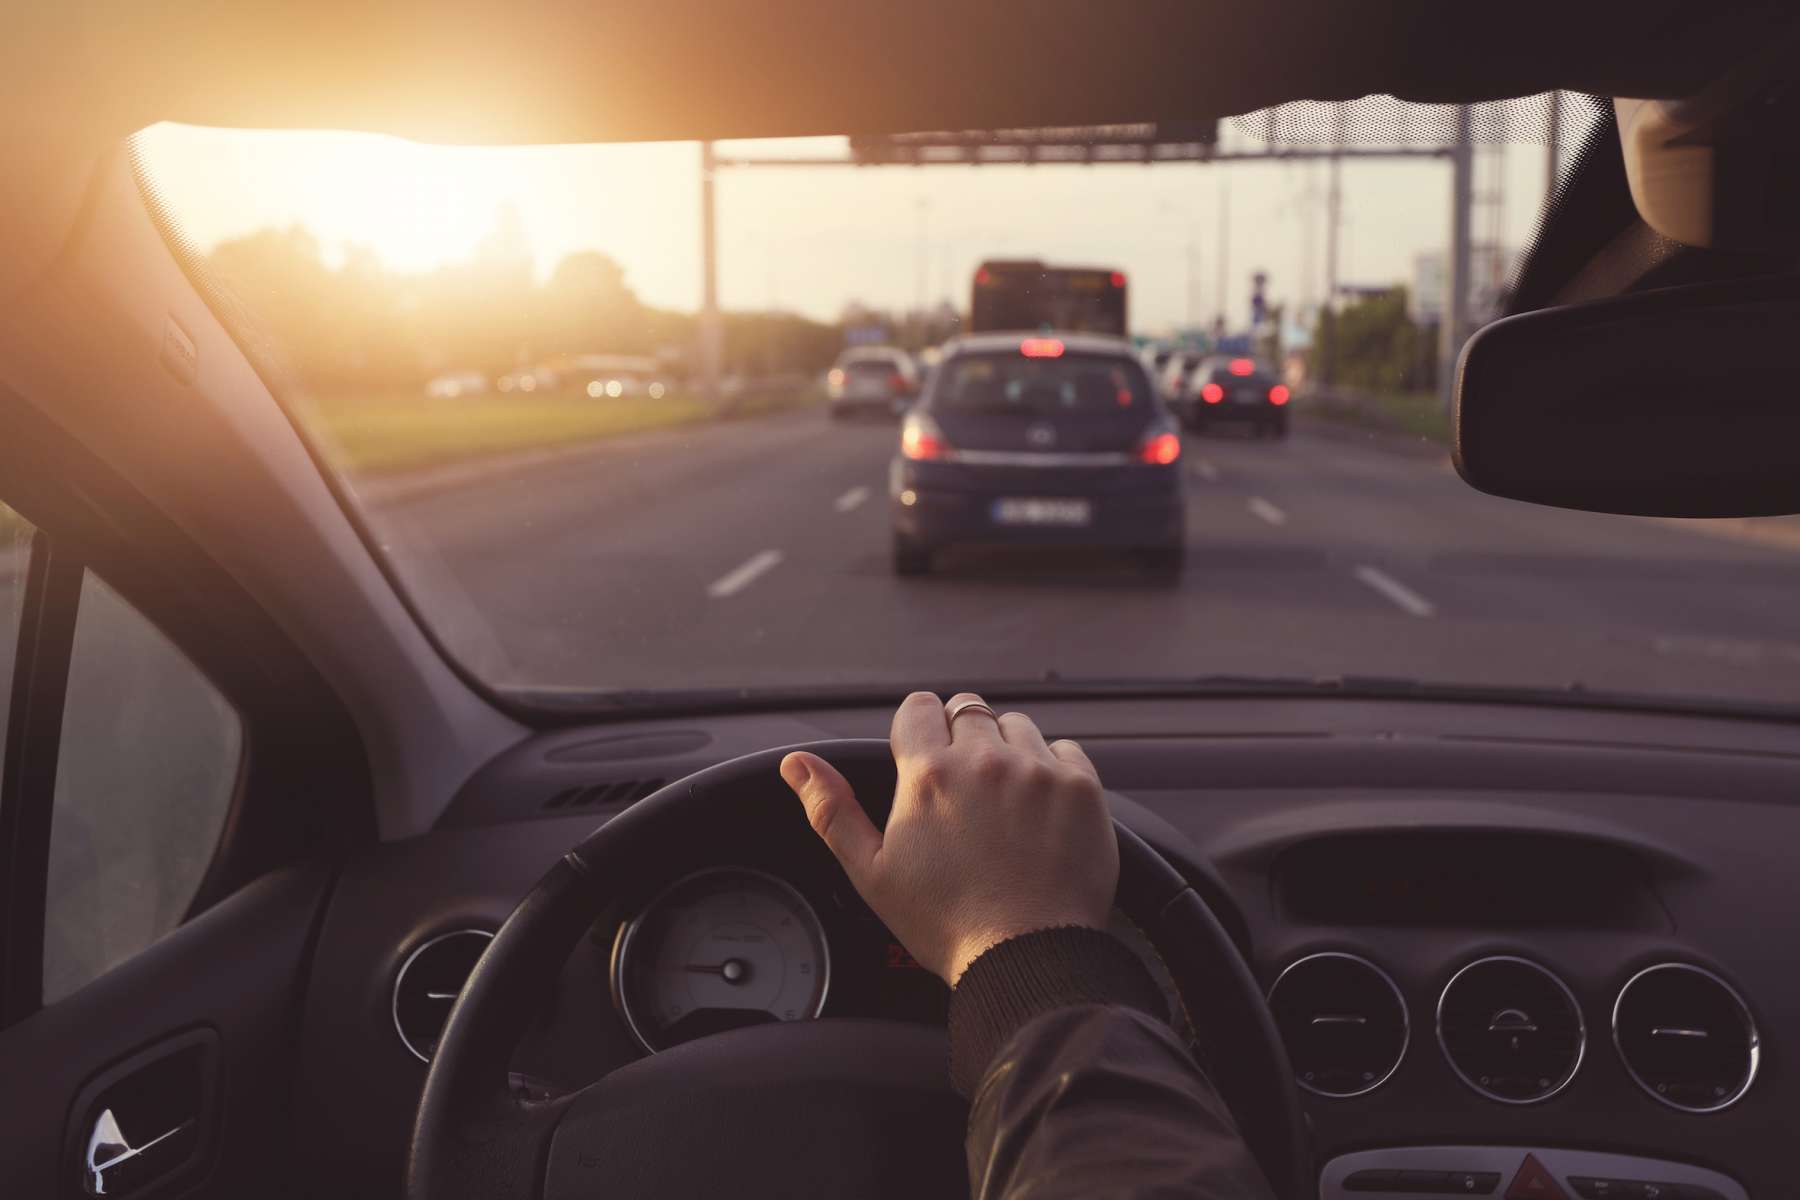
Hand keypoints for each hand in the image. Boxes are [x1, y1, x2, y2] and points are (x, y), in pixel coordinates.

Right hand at [779, 692, 1116, 984]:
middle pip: (968, 709)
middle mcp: (984, 761)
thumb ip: (831, 809)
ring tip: (1005, 804)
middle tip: (966, 790)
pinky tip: (1041, 814)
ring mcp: (1037, 770)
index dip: (919, 732)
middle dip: (962, 739)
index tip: (926, 762)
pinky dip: (1053, 771)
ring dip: (1009, 751)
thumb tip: (795, 763)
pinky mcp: (1080, 787)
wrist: (1027, 960)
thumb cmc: (946, 923)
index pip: (919, 706)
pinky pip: (1064, 750)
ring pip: (1017, 726)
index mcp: (927, 775)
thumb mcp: (871, 872)